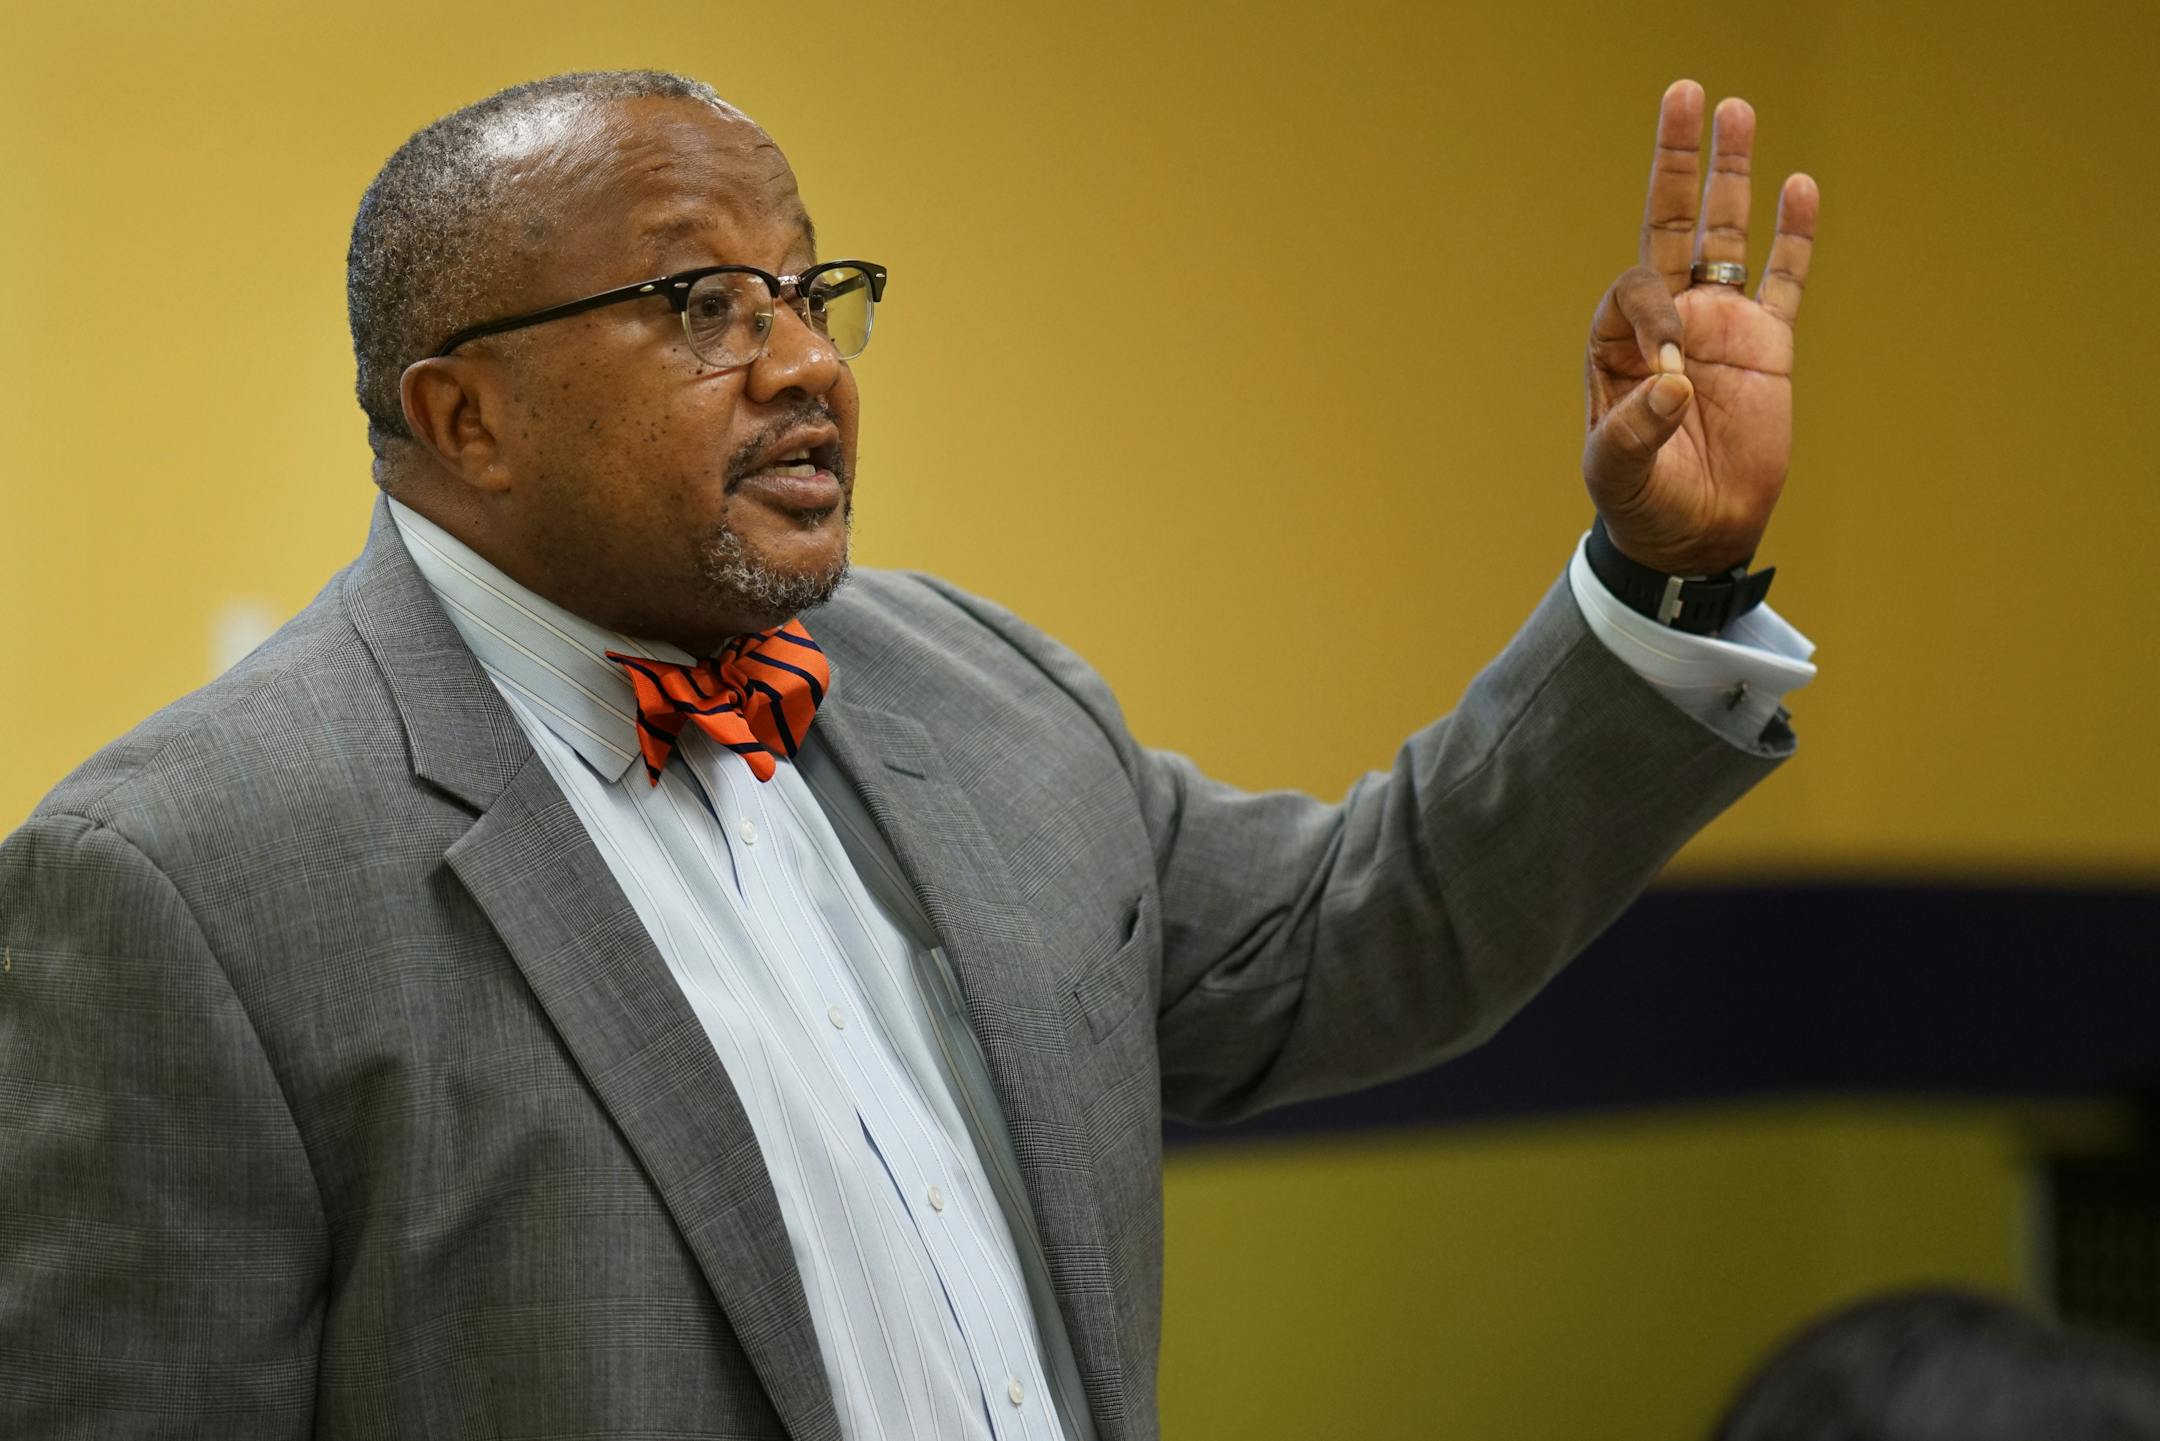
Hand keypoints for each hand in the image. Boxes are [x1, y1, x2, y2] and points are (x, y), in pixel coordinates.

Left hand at [1581, 80, 1819, 574]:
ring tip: (1737, 109)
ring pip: (1727, 236)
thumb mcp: (1618, 473)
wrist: (1694, 533)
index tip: (1674, 363)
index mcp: (1618, 342)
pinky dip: (1793, 237)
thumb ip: (1634, 431)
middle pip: (1672, 222)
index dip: (1653, 310)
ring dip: (1732, 176)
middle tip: (1685, 94)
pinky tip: (1798, 188)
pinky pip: (1784, 279)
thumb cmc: (1642, 502)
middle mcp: (1668, 320)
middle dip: (1677, 162)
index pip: (1635, 289)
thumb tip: (1673, 384)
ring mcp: (1721, 325)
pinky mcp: (1768, 344)